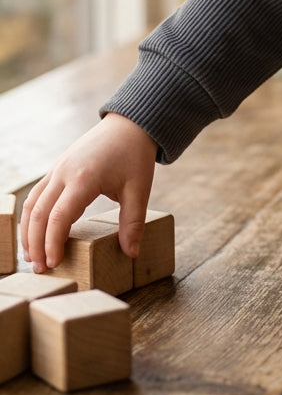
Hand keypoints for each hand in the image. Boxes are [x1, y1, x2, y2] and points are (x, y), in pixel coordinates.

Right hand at [21, 112, 157, 271]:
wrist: (129, 125)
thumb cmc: (135, 155)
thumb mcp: (139, 189)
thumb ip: (133, 222)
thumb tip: (131, 253)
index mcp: (84, 179)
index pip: (59, 217)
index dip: (52, 243)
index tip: (54, 264)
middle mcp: (64, 173)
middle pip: (38, 214)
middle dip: (35, 244)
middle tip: (40, 269)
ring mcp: (57, 169)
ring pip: (31, 204)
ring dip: (28, 232)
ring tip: (33, 257)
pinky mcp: (56, 168)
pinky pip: (36, 195)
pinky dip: (31, 216)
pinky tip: (36, 234)